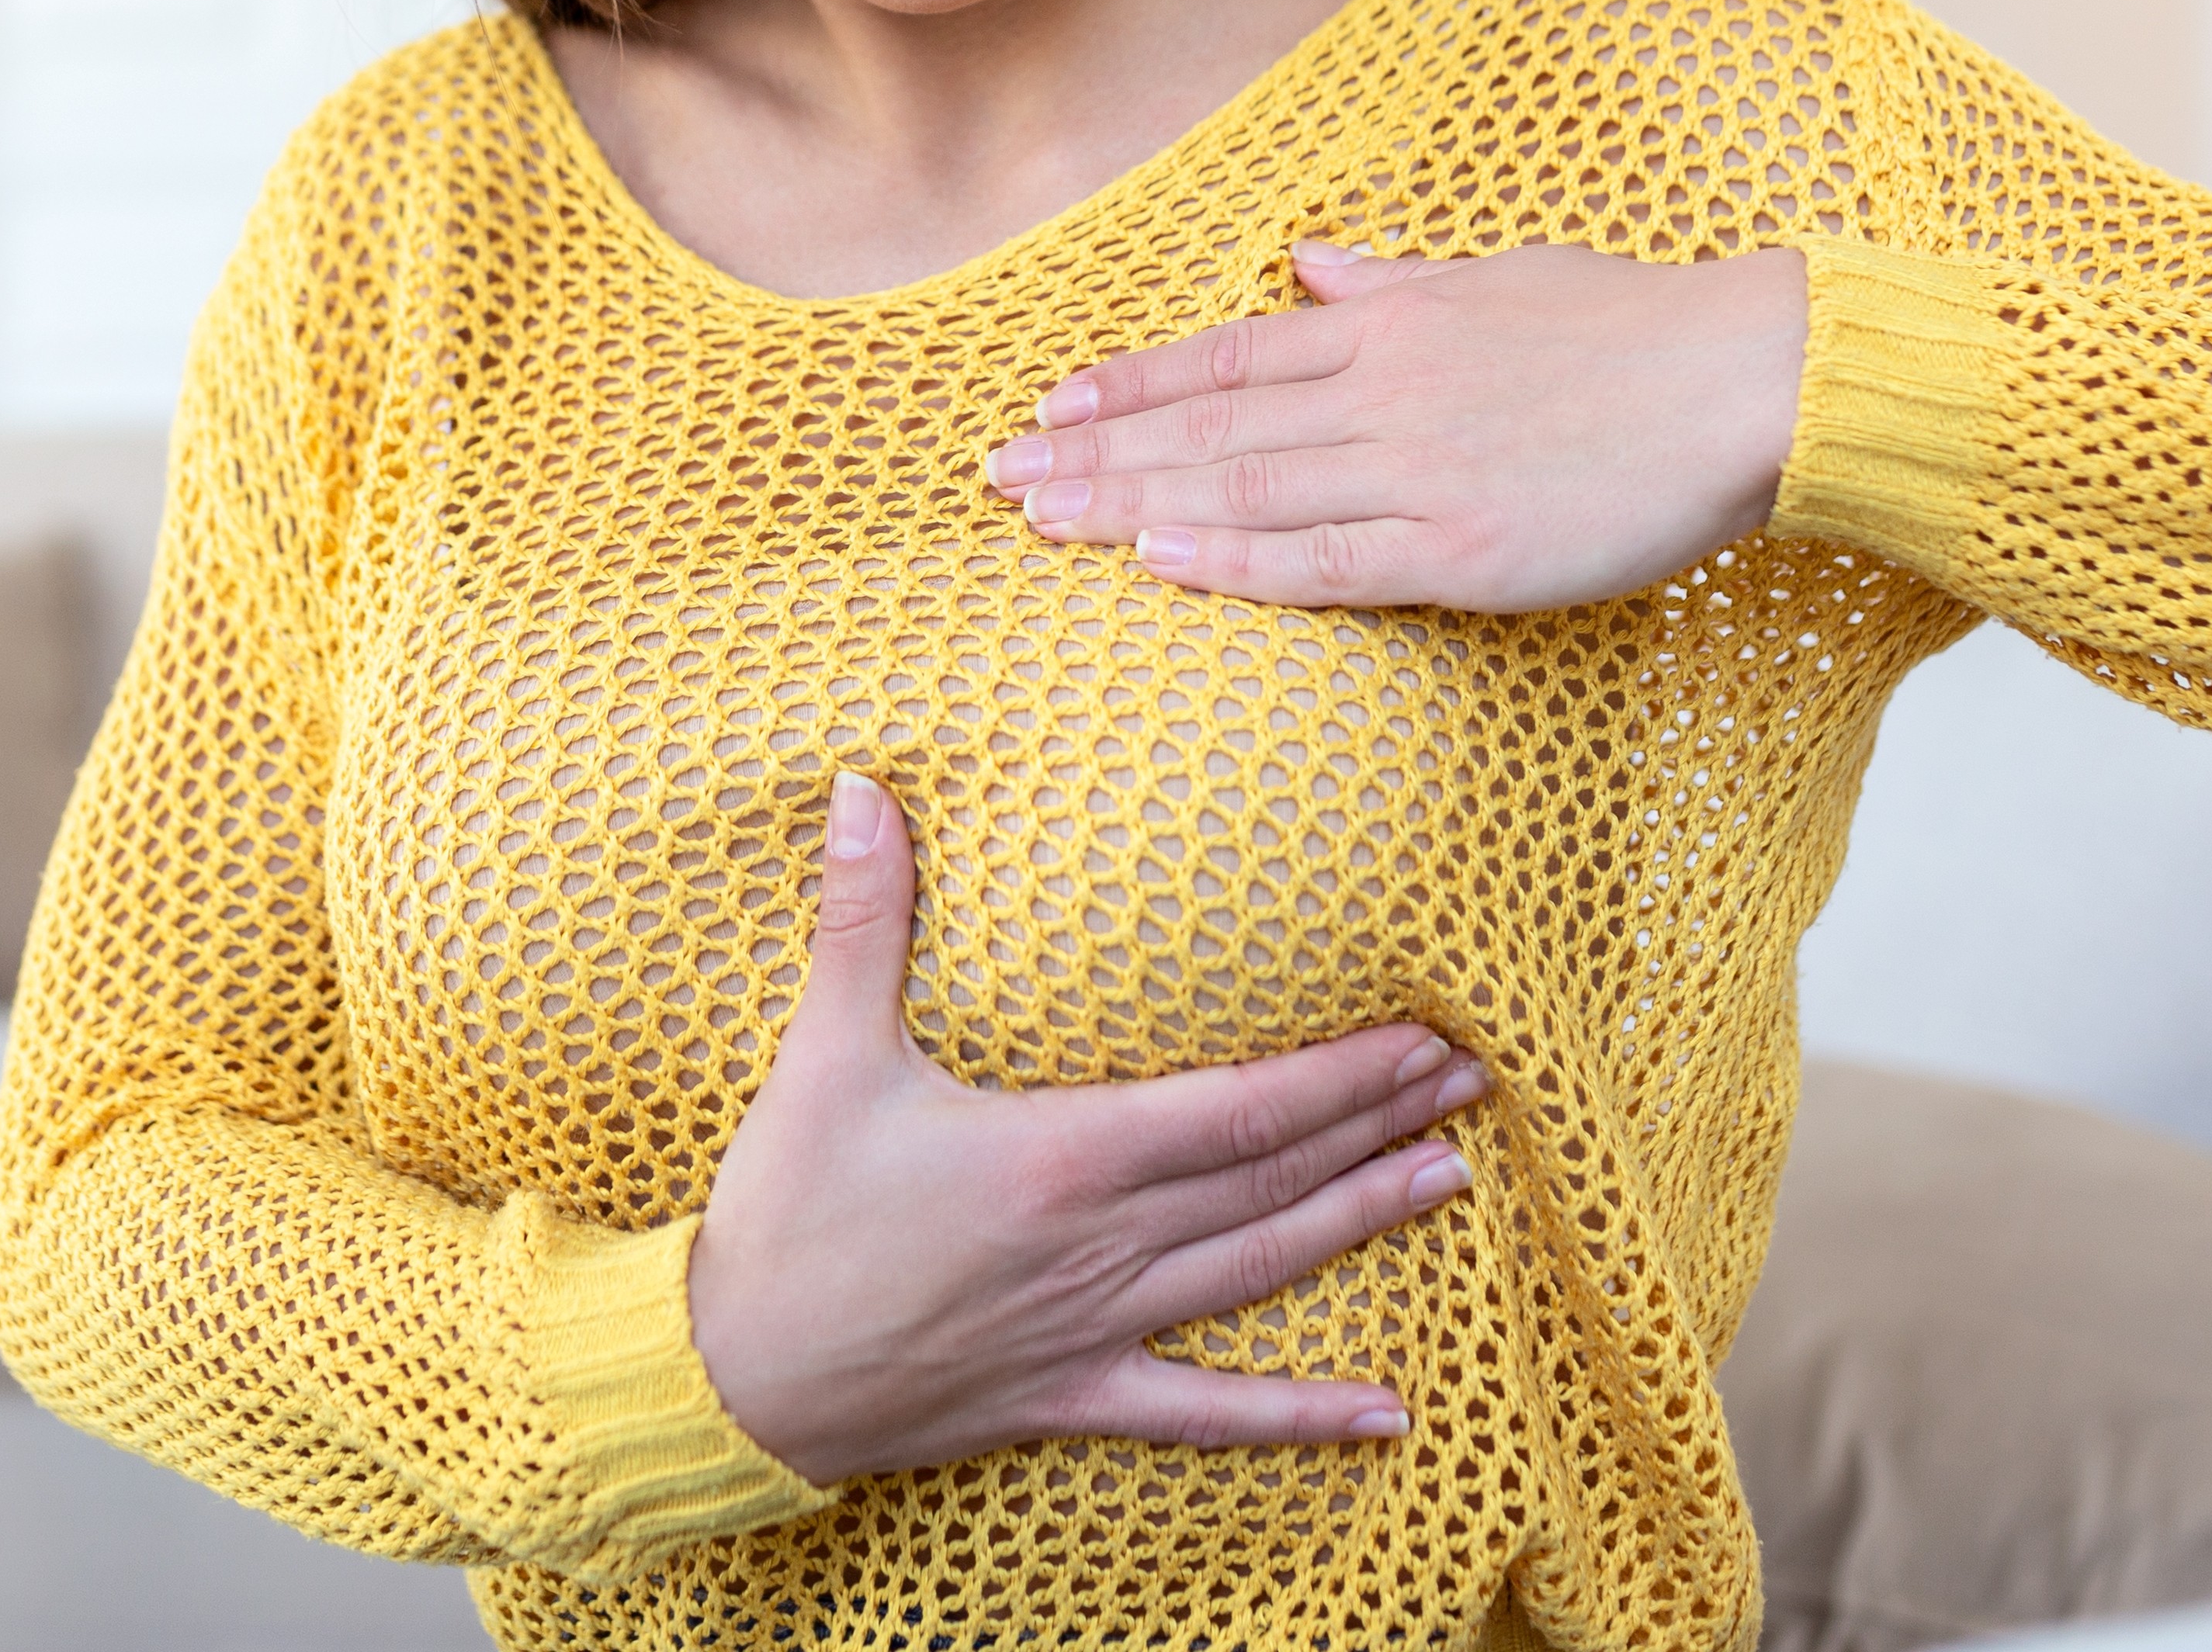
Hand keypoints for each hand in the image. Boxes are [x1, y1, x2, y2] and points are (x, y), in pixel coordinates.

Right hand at [685, 773, 1482, 1485]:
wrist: (735, 1375)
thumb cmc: (784, 1216)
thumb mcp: (822, 1057)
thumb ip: (862, 922)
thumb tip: (867, 789)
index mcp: (1060, 1157)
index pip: (1239, 1108)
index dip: (1341, 1073)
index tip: (1423, 1032)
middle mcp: (1102, 1244)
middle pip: (1273, 1177)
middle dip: (1378, 1123)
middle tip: (1476, 1080)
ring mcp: (1097, 1326)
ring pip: (1261, 1271)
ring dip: (1361, 1222)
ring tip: (1451, 1180)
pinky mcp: (1073, 1391)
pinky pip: (1205, 1413)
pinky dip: (1300, 1417)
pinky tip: (1389, 1421)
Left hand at [981, 239, 1808, 612]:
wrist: (1749, 379)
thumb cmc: (1638, 329)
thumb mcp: (1503, 279)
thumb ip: (1397, 283)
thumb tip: (1314, 262)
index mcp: (1393, 326)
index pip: (1230, 357)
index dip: (1134, 384)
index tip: (1052, 403)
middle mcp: (1385, 391)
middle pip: (1210, 424)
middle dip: (1097, 449)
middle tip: (996, 475)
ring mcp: (1418, 469)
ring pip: (1244, 487)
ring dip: (1131, 503)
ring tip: (1039, 518)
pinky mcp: (1464, 545)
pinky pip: (1326, 557)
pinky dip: (1236, 559)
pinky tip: (1160, 562)